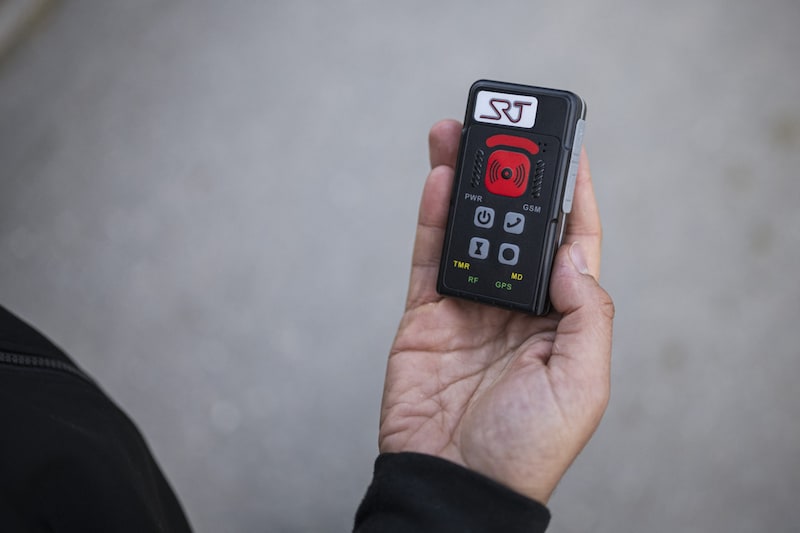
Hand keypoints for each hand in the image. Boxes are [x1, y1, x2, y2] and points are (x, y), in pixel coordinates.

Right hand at [378, 120, 613, 503]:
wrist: (455, 483)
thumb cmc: (526, 448)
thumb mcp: (582, 385)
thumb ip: (586, 314)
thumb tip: (568, 252)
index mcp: (561, 320)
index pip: (572, 245)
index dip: (573, 197)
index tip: (570, 150)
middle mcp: (517, 306)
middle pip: (515, 227)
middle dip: (509, 179)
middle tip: (502, 134)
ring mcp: (469, 306)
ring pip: (468, 231)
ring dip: (465, 184)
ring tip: (459, 137)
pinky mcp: (427, 313)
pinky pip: (429, 255)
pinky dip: (431, 216)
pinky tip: (437, 177)